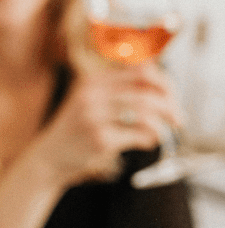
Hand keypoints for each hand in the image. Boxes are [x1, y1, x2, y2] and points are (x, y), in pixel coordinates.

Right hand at [27, 62, 180, 189]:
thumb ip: (119, 89)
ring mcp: (94, 117)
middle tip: (178, 119)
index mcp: (92, 80)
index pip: (141, 72)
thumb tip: (159, 83)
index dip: (164, 83)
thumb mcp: (91, 100)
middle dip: (170, 107)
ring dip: (161, 126)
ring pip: (146, 114)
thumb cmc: (76, 129)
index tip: (172, 97)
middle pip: (147, 93)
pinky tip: (145, 142)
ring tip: (159, 133)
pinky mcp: (99, 140)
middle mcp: (92, 95)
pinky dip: (149, 140)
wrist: (49, 155)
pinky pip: (139, 136)